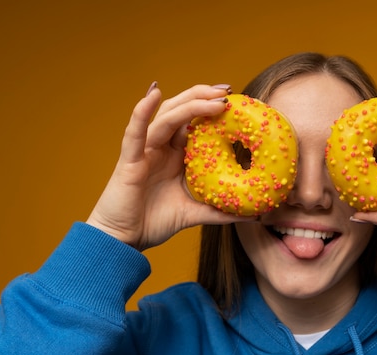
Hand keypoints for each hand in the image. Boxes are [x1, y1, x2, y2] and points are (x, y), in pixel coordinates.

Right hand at [87, 83, 254, 251]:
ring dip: (190, 103)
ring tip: (214, 96)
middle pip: (181, 111)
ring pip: (166, 116)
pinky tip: (154, 94)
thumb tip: (252, 214)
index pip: (194, 124)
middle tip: (227, 91)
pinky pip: (135, 131)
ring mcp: (145, 151)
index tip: (235, 101)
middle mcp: (160, 148)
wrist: (124, 240)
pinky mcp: (130, 160)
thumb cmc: (153, 223)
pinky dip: (142, 111)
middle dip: (204, 96)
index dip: (211, 109)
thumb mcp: (193, 213)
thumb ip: (220, 212)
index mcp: (175, 156)